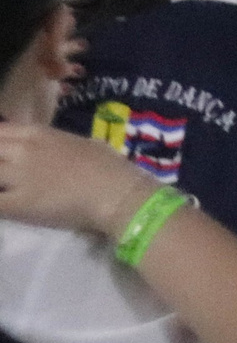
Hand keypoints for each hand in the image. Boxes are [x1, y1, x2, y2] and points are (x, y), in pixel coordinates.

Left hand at [0, 123, 161, 237]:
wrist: (120, 193)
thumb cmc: (112, 167)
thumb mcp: (84, 144)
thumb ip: (61, 145)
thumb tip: (57, 151)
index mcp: (38, 134)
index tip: (5, 155)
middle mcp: (22, 151)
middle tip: (8, 177)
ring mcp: (19, 177)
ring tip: (10, 191)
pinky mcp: (20, 204)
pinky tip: (6, 209)